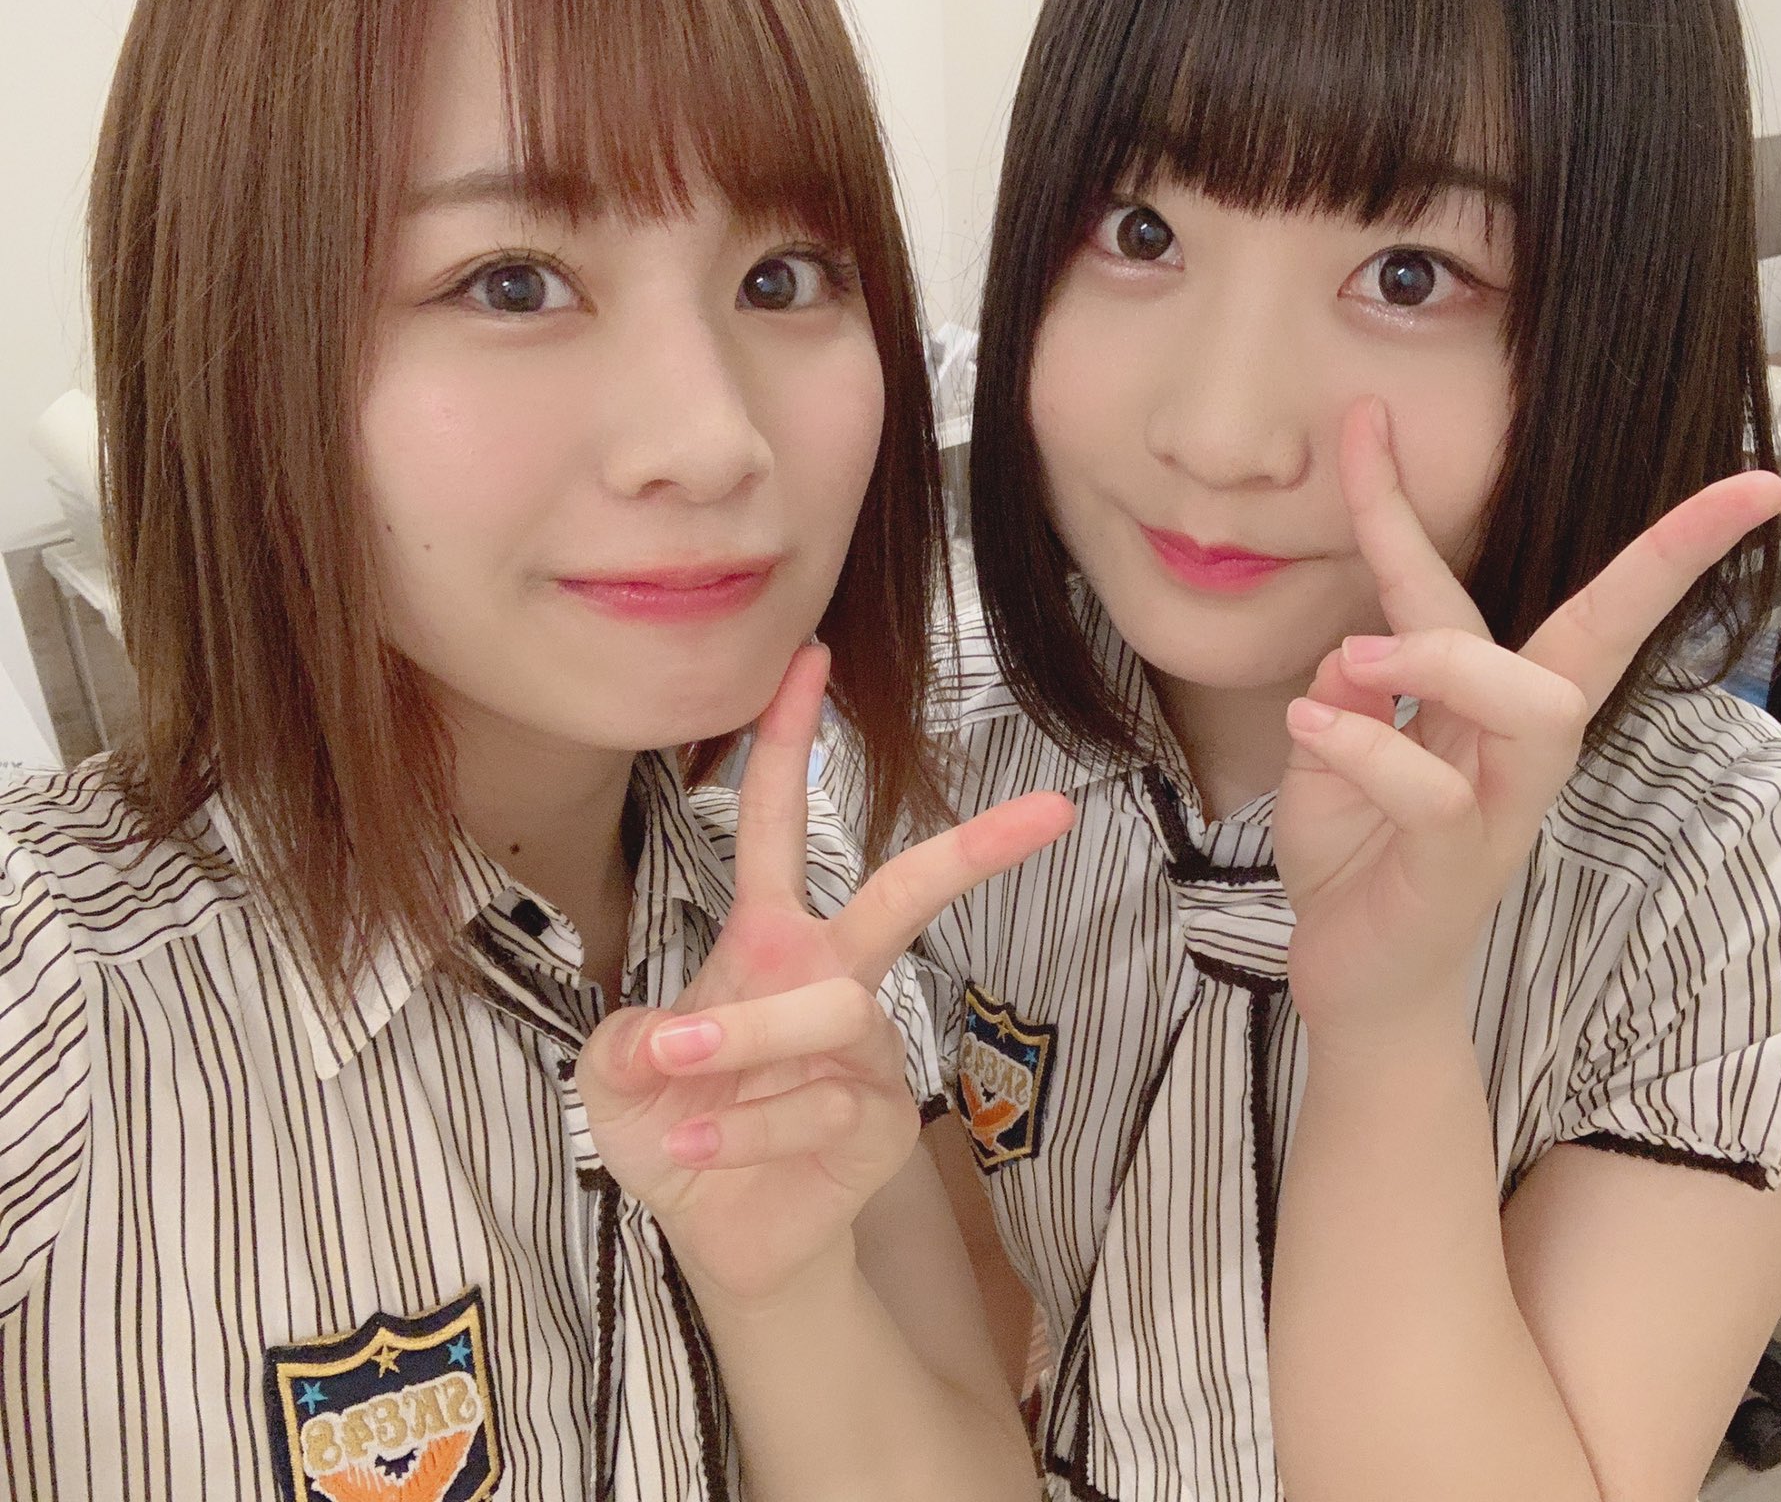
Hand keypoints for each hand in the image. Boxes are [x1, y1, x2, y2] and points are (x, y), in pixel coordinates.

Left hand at [579, 645, 1074, 1304]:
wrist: (720, 1234)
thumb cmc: (672, 1125)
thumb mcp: (615, 1074)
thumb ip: (625, 1039)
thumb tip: (674, 1034)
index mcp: (766, 938)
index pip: (774, 822)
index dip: (786, 739)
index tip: (811, 658)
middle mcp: (829, 977)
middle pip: (904, 895)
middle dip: (975, 850)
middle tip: (1053, 808)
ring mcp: (865, 1046)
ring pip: (825, 1011)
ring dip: (737, 1043)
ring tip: (673, 1078)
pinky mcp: (880, 1118)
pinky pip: (819, 1104)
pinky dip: (739, 1128)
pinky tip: (695, 1149)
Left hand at [1274, 398, 1780, 1045]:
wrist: (1357, 983)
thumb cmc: (1359, 857)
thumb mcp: (1331, 748)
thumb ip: (1350, 688)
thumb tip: (1361, 645)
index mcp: (1497, 705)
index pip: (1581, 607)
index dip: (1651, 543)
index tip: (1755, 480)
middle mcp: (1522, 748)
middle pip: (1597, 638)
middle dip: (1652, 562)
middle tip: (1523, 506)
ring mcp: (1502, 809)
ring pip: (1537, 707)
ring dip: (1441, 657)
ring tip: (1360, 655)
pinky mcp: (1460, 866)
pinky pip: (1434, 793)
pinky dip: (1364, 745)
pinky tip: (1308, 725)